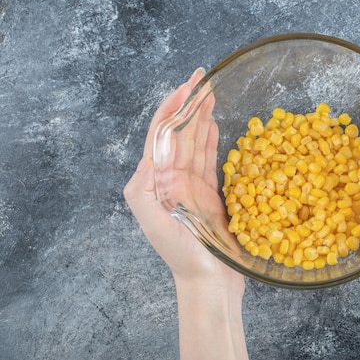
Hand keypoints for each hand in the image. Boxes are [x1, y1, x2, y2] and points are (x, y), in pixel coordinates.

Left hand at [123, 68, 243, 294]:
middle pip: (179, 133)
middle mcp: (171, 179)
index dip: (172, 107)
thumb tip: (146, 156)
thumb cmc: (183, 257)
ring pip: (195, 142)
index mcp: (156, 181)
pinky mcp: (209, 194)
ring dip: (201, 117)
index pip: (162, 135)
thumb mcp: (156, 224)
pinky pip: (209, 160)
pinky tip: (213, 124)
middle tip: (202, 78)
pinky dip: (210, 140)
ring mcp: (191, 186)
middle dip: (188, 104)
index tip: (187, 86)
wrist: (208, 282)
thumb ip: (144, 190)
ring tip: (209, 93)